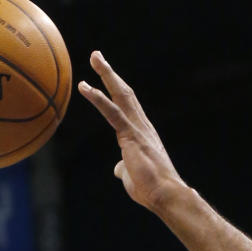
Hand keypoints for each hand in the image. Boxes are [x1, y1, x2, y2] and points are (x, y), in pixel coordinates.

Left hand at [78, 52, 184, 210]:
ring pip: (121, 94)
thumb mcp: (132, 176)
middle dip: (109, 73)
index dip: (116, 88)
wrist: (165, 195)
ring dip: (106, 74)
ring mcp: (137, 128)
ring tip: (94, 57)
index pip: (127, 105)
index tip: (105, 75)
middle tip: (96, 55)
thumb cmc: (150, 189)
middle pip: (124, 92)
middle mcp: (141, 125)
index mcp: (141, 133)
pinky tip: (86, 87)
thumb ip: (124, 168)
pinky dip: (98, 98)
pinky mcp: (131, 136)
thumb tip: (118, 169)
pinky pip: (112, 112)